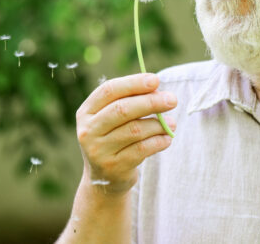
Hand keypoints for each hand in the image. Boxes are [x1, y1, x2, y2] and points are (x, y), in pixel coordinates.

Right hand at [75, 73, 176, 194]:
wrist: (104, 179)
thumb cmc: (114, 138)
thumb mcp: (112, 119)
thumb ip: (129, 102)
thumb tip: (157, 89)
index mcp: (87, 112)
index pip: (109, 91)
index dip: (133, 83)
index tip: (155, 80)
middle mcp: (88, 130)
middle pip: (122, 110)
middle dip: (150, 102)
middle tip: (172, 100)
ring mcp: (99, 151)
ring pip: (135, 130)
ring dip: (158, 124)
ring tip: (172, 123)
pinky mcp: (113, 167)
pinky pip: (141, 149)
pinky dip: (158, 141)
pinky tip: (166, 139)